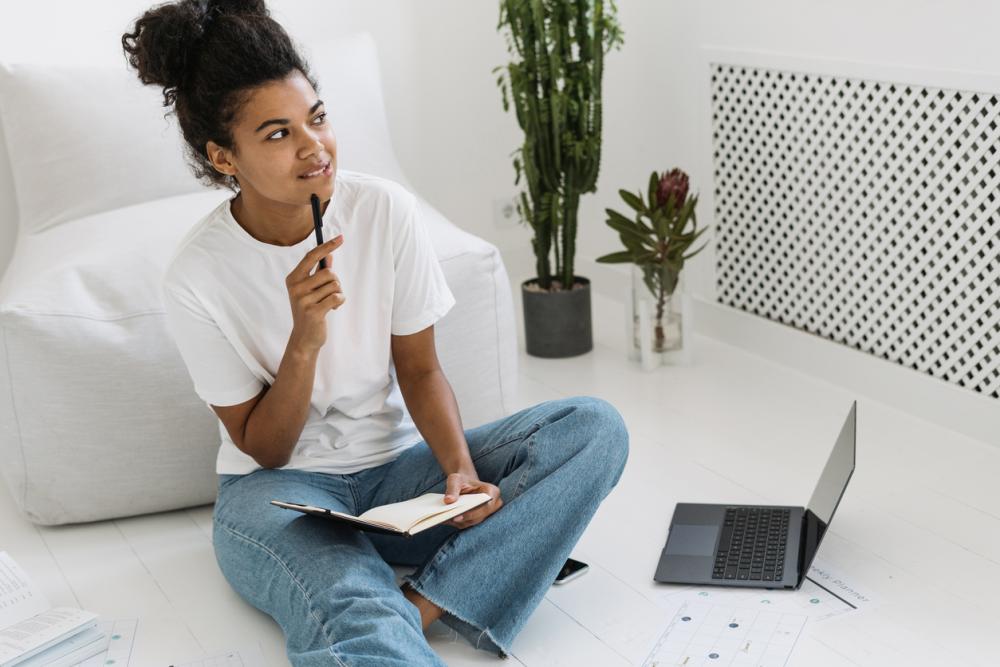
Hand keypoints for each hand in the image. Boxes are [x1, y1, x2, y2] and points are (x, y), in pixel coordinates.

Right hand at [286, 234, 344, 351]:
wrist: (304, 338)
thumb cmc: (310, 310)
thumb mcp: (312, 290)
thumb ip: (319, 272)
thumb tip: (330, 255)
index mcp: (293, 278)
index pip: (311, 256)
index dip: (327, 246)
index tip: (340, 238)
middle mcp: (295, 287)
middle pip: (329, 272)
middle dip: (336, 282)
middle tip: (330, 293)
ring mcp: (303, 299)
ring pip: (335, 285)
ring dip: (338, 294)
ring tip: (329, 303)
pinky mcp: (313, 311)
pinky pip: (337, 297)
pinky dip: (340, 302)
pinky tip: (332, 310)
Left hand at [442, 472, 502, 529]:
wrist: (464, 484)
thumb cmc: (462, 480)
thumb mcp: (456, 479)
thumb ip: (452, 488)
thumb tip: (448, 501)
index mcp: (492, 492)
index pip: (486, 506)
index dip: (473, 513)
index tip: (459, 516)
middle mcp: (492, 505)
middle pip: (479, 517)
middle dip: (464, 519)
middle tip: (449, 519)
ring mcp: (485, 514)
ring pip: (472, 522)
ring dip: (459, 522)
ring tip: (444, 519)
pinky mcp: (476, 519)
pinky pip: (466, 523)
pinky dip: (455, 522)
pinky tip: (445, 520)